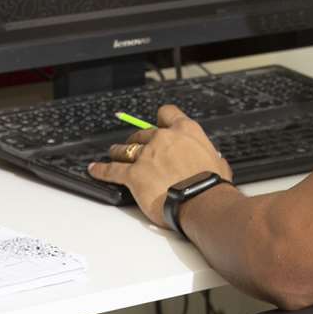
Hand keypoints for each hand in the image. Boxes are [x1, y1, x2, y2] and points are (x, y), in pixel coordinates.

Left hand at [89, 104, 232, 228]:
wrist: (201, 200)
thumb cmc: (211, 184)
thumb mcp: (217, 161)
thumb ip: (206, 154)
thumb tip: (210, 159)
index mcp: (186, 130)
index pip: (167, 113)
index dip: (161, 119)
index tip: (158, 124)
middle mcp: (163, 138)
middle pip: (143, 133)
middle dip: (138, 141)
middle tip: (137, 148)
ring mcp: (146, 155)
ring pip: (125, 148)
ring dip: (119, 151)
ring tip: (114, 154)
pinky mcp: (133, 174)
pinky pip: (112, 170)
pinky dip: (101, 170)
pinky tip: (95, 169)